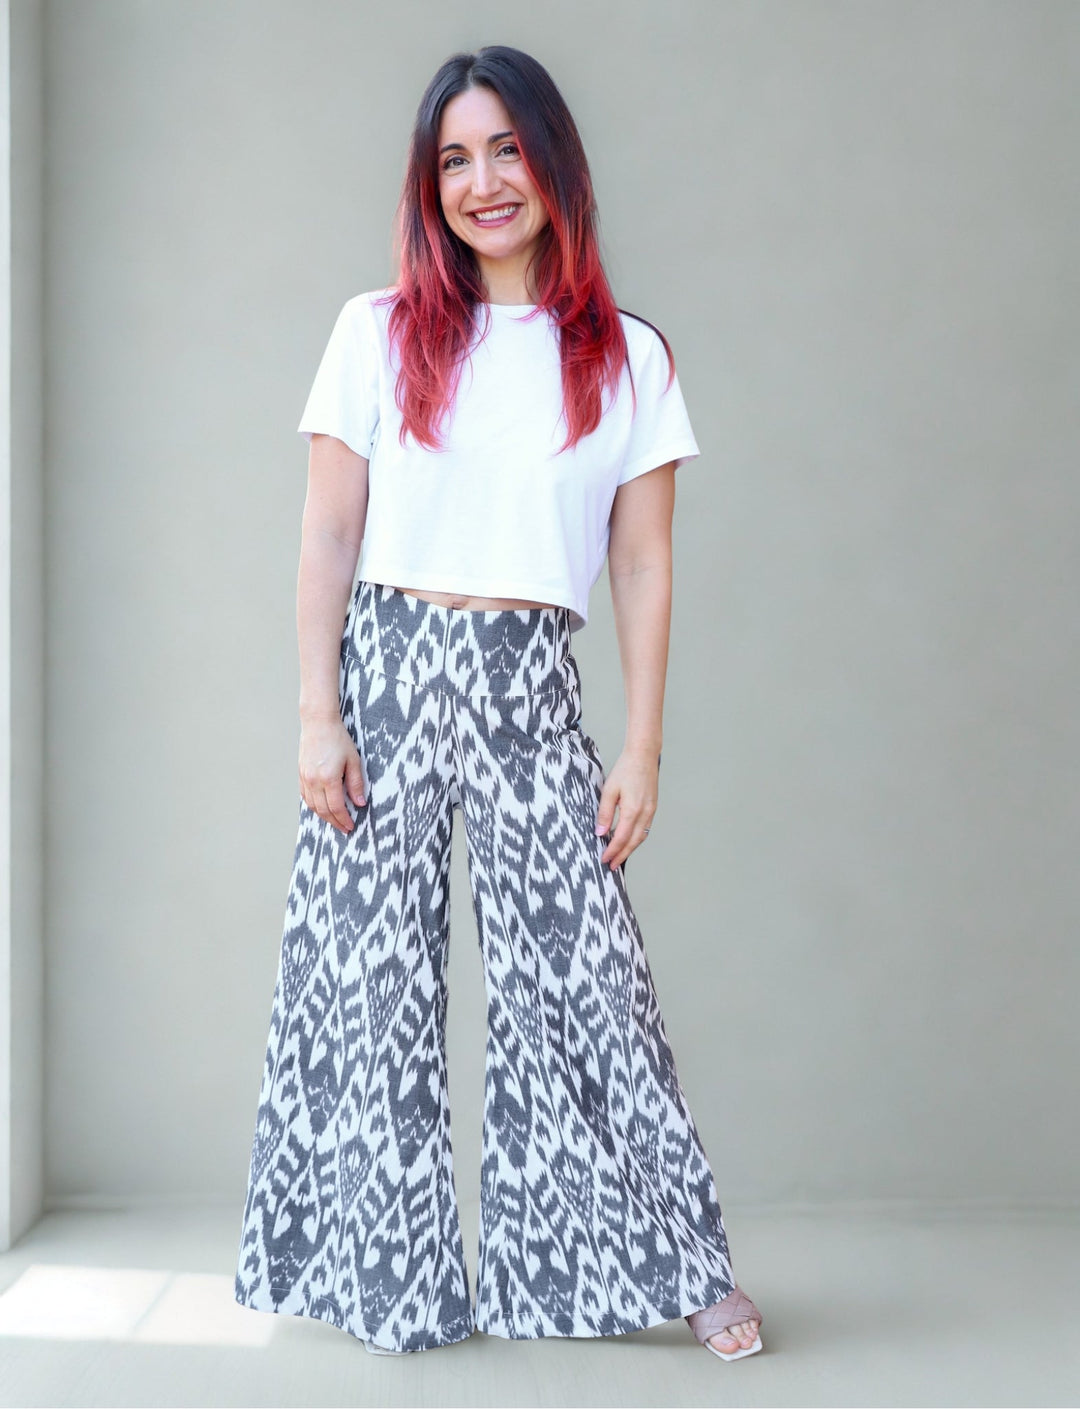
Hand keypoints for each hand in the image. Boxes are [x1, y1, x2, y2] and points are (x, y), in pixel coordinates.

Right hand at [299, 715, 366, 833]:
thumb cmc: (338, 739)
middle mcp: (314, 781)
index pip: (336, 807)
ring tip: (335, 821)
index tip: (351, 826)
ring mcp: (305, 778)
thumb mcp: (354, 760)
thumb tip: (360, 803)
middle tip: (344, 828)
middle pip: (323, 810)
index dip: (344, 819)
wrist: (318, 723)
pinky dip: (314, 806)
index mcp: (329, 778)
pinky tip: (322, 808)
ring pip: (313, 806)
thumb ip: (356, 783)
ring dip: (324, 816)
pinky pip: (306, 797)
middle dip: (335, 822)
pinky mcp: (301, 774)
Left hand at [594, 745, 658, 869]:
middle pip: (633, 842)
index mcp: (632, 810)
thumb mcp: (609, 790)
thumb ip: (605, 813)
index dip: (612, 851)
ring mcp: (651, 810)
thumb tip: (600, 833)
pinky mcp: (653, 807)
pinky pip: (645, 828)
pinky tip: (629, 841)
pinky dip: (637, 838)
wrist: (644, 756)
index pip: (621, 838)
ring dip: (630, 849)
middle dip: (622, 855)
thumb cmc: (625, 769)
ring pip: (641, 836)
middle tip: (612, 866)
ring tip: (620, 857)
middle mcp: (644, 813)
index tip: (604, 859)